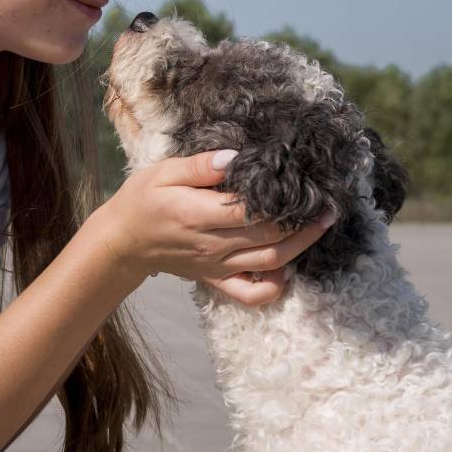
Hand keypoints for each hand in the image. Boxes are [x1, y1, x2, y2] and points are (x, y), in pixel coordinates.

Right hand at [92, 149, 336, 306]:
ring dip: (302, 246)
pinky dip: (275, 286)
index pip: (252, 210)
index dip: (285, 199)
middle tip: (327, 203)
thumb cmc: (142, 200)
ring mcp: (216, 266)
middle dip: (305, 221)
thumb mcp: (163, 171)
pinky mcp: (216, 279)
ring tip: (322, 225)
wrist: (123, 241)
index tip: (308, 183)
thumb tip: (235, 159)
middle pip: (271, 237)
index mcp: (198, 214)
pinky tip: (288, 267)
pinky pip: (251, 293)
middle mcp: (212, 244)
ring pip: (271, 263)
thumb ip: (200, 165)